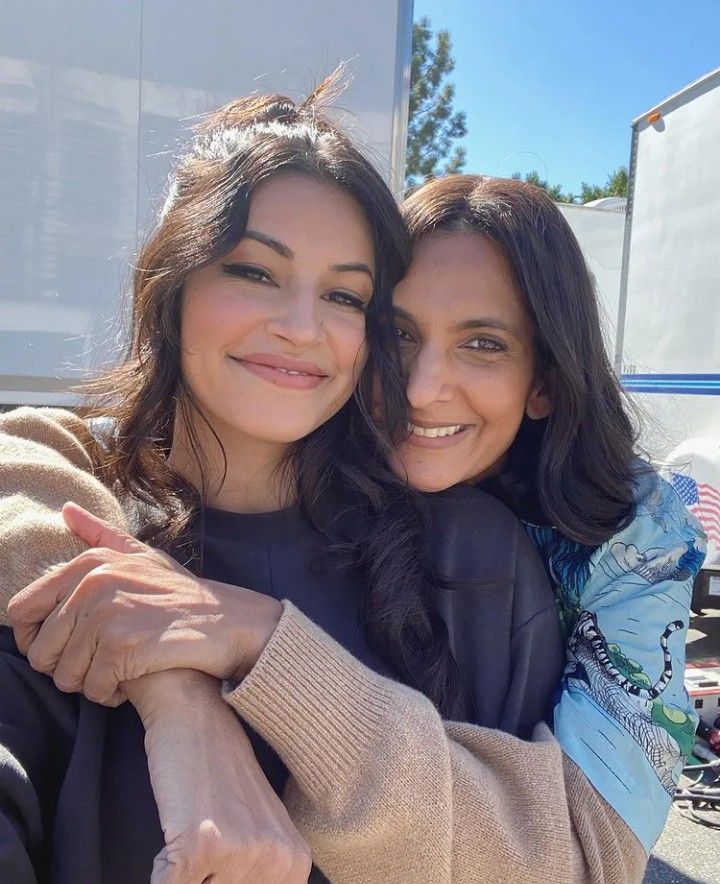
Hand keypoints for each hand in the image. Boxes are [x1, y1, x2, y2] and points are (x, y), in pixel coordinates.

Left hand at [7, 503, 281, 704]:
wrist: (231, 623)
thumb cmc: (184, 594)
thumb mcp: (143, 556)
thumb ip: (100, 534)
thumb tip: (65, 510)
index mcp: (89, 563)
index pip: (21, 612)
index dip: (37, 638)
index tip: (68, 646)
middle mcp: (93, 584)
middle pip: (40, 653)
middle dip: (67, 668)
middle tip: (101, 664)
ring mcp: (108, 614)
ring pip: (65, 676)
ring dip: (90, 685)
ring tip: (119, 671)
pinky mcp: (124, 646)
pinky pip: (94, 690)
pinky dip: (111, 695)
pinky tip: (132, 681)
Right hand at [125, 670, 310, 883]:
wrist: (196, 719)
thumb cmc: (221, 773)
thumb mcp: (259, 828)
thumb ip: (259, 870)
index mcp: (296, 861)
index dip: (225, 879)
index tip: (220, 859)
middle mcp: (278, 859)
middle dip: (206, 876)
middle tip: (204, 841)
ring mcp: (242, 851)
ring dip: (184, 873)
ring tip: (192, 833)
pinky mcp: (201, 845)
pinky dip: (161, 869)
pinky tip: (175, 835)